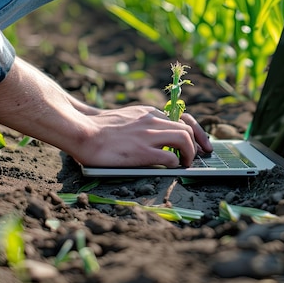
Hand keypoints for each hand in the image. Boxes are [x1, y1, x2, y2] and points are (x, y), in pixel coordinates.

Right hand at [74, 105, 212, 167]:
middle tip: (198, 157)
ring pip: (184, 140)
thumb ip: (143, 123)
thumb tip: (158, 137)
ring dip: (190, 154)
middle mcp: (152, 121)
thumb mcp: (127, 118)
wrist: (81, 131)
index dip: (196, 131)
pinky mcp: (142, 152)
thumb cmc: (98, 128)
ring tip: (185, 164)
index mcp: (148, 113)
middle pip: (187, 129)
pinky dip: (176, 165)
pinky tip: (172, 169)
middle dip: (198, 144)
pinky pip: (170, 158)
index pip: (182, 119)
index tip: (202, 143)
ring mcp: (148, 135)